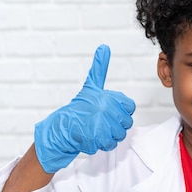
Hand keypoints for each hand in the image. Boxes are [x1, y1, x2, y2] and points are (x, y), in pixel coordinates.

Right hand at [34, 44, 135, 172]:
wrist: (61, 127)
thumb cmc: (79, 107)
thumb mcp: (91, 86)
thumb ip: (100, 68)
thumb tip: (104, 47)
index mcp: (107, 97)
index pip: (130, 107)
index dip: (121, 111)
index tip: (109, 110)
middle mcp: (105, 110)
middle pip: (126, 123)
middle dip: (115, 125)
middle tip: (101, 122)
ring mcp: (101, 125)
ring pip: (119, 135)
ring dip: (109, 136)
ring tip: (96, 130)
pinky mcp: (95, 140)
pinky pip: (108, 145)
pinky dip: (100, 144)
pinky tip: (92, 137)